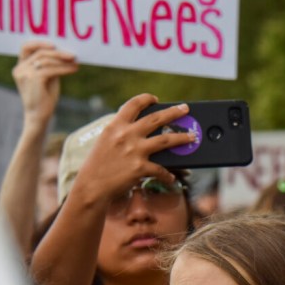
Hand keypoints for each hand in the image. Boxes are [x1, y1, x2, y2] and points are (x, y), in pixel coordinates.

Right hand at [13, 41, 77, 127]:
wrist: (39, 116)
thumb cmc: (44, 98)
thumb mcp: (47, 77)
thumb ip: (49, 65)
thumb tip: (65, 53)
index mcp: (20, 67)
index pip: (26, 47)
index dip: (39, 43)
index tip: (55, 45)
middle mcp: (20, 69)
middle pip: (40, 53)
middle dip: (58, 53)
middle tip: (73, 55)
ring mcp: (25, 74)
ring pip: (46, 60)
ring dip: (63, 61)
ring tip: (75, 62)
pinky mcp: (33, 79)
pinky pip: (51, 69)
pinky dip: (64, 68)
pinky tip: (74, 69)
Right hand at [70, 95, 195, 203]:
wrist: (91, 186)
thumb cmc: (98, 165)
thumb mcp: (105, 141)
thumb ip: (121, 132)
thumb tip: (141, 129)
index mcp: (116, 126)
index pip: (133, 105)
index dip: (146, 99)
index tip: (155, 99)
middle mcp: (126, 135)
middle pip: (156, 119)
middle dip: (174, 112)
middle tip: (185, 109)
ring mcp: (135, 151)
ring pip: (166, 140)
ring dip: (182, 138)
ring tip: (192, 137)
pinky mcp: (140, 168)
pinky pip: (161, 170)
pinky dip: (167, 174)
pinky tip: (171, 177)